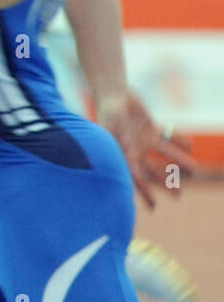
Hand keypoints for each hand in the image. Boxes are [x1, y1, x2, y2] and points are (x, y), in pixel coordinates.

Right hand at [96, 90, 195, 209]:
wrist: (112, 93)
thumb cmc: (107, 114)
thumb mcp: (108, 133)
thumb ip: (115, 148)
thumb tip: (122, 165)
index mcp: (123, 156)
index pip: (134, 180)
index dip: (144, 194)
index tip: (154, 208)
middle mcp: (136, 151)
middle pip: (153, 172)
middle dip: (166, 184)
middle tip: (178, 196)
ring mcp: (145, 140)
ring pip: (166, 156)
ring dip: (179, 163)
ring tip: (193, 170)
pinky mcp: (153, 128)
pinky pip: (170, 137)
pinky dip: (181, 141)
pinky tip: (188, 145)